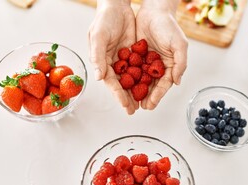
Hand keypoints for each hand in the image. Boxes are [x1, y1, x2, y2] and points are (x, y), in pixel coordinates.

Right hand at [88, 0, 138, 114]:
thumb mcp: (98, 36)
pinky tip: (150, 86)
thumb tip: (99, 78)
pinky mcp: (134, 54)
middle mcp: (113, 63)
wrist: (117, 6)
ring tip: (143, 104)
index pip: (111, 82)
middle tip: (134, 110)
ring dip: (136, 91)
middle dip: (127, 98)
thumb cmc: (104, 20)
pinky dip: (144, 78)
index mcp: (102, 62)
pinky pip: (139, 69)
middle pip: (121, 84)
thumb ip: (98, 56)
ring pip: (131, 79)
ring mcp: (124, 60)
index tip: (125, 105)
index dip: (118, 95)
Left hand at [136, 0, 187, 109]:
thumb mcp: (179, 45)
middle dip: (145, 98)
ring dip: (135, 92)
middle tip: (138, 108)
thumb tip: (177, 82)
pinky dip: (127, 79)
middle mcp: (157, 67)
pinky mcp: (135, 56)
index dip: (157, 96)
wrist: (154, 10)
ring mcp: (146, 62)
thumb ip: (180, 64)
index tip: (150, 105)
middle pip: (150, 86)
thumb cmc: (169, 26)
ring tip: (129, 102)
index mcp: (169, 66)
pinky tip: (121, 87)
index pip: (163, 85)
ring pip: (139, 81)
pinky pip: (130, 70)